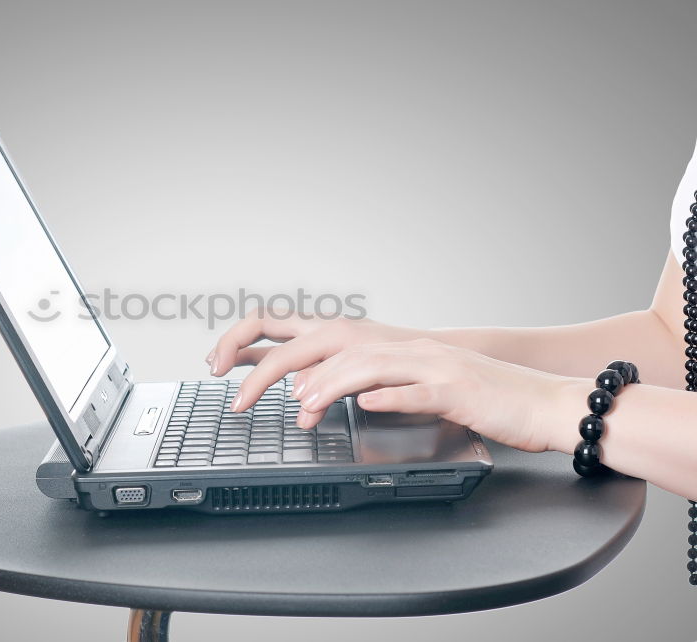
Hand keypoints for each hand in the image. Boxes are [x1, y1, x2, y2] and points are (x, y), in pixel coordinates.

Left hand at [207, 313, 577, 452]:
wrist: (524, 394)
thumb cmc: (455, 388)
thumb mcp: (394, 379)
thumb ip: (348, 379)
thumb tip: (298, 390)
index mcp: (370, 342)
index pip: (298, 331)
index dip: (253, 340)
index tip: (216, 364)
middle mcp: (390, 345)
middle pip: (317, 344)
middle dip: (270, 370)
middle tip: (237, 401)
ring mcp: (421, 363)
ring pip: (362, 364)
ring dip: (325, 386)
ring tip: (298, 409)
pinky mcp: (451, 387)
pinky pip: (414, 389)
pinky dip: (388, 396)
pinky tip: (366, 405)